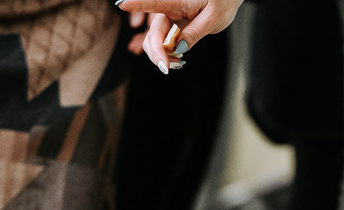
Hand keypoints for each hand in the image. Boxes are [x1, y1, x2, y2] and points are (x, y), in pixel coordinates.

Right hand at [116, 0, 243, 72]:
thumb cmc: (222, 3)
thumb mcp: (213, 19)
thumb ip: (194, 33)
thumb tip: (177, 49)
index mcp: (177, 2)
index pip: (153, 2)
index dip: (137, 4)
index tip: (121, 4)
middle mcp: (168, 9)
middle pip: (153, 33)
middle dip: (156, 52)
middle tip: (168, 68)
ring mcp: (168, 18)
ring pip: (153, 40)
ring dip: (160, 56)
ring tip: (178, 64)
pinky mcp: (170, 26)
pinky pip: (160, 42)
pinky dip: (163, 54)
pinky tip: (173, 60)